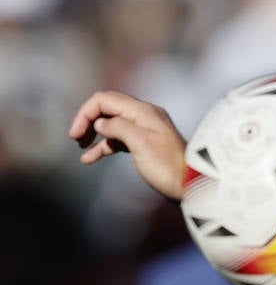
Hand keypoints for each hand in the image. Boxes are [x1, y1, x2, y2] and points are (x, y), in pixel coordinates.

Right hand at [68, 90, 187, 198]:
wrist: (192, 185)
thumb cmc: (168, 166)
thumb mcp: (140, 143)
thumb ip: (118, 127)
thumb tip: (101, 122)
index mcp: (143, 111)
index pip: (105, 99)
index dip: (85, 113)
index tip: (75, 134)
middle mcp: (144, 116)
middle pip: (107, 108)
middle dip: (88, 120)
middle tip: (76, 139)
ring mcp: (145, 130)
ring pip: (112, 124)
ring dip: (94, 132)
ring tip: (81, 146)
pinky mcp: (144, 144)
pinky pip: (119, 139)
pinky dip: (103, 146)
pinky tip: (89, 158)